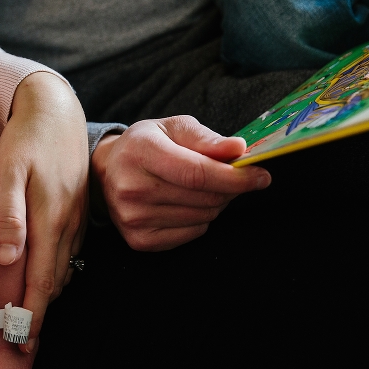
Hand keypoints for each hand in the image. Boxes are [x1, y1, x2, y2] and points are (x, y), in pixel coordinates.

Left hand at [0, 73, 87, 352]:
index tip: (23, 342)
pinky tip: (45, 275)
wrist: (56, 109)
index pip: (42, 278)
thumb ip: (8, 215)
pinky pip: (70, 250)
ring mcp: (76, 217)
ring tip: (31, 315)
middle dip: (40, 311)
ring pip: (65, 266)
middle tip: (23, 340)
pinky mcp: (78, 209)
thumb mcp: (8, 170)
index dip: (33, 313)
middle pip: (56, 279)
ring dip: (50, 293)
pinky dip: (57, 270)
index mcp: (49, 217)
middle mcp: (68, 223)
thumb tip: (7, 261)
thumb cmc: (25, 138)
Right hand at [90, 115, 271, 251]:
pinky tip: (186, 204)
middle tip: (234, 177)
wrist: (107, 172)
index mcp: (141, 152)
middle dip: (230, 188)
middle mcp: (132, 188)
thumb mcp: (174, 128)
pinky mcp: (139, 240)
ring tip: (203, 188)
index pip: (197, 173)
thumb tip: (239, 149)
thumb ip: (207, 139)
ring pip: (203, 217)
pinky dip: (200, 220)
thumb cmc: (147, 145)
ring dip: (215, 203)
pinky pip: (192, 234)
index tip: (261, 176)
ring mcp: (133, 218)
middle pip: (204, 197)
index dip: (235, 177)